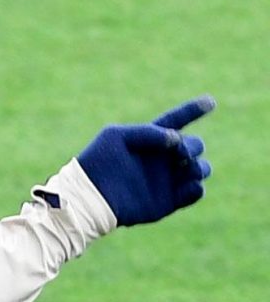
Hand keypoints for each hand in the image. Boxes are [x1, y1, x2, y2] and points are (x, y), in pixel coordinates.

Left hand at [77, 95, 213, 226]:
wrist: (91, 196)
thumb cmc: (99, 161)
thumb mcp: (116, 136)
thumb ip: (147, 133)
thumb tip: (176, 139)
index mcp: (151, 139)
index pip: (176, 120)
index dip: (194, 110)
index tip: (210, 101)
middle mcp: (163, 158)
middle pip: (195, 145)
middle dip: (193, 146)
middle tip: (180, 153)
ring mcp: (168, 179)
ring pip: (201, 169)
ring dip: (200, 167)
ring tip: (185, 168)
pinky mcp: (169, 201)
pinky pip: (196, 193)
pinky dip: (197, 188)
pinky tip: (189, 184)